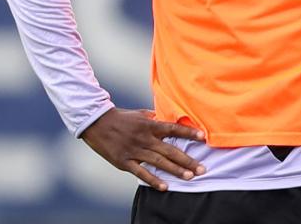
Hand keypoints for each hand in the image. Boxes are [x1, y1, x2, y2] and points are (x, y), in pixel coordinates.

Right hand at [81, 108, 205, 190]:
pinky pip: (141, 173)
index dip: (189, 133)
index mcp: (150, 125)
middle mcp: (145, 138)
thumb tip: (167, 117)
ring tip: (189, 177)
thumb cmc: (120, 118)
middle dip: (187, 160)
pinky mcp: (124, 162)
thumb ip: (154, 117)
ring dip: (175, 170)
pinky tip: (165, 187)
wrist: (97, 123)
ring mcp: (135, 151)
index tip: (203, 137)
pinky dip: (153, 180)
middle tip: (202, 169)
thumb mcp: (140, 114)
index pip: (173, 129)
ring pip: (159, 162)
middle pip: (170, 150)